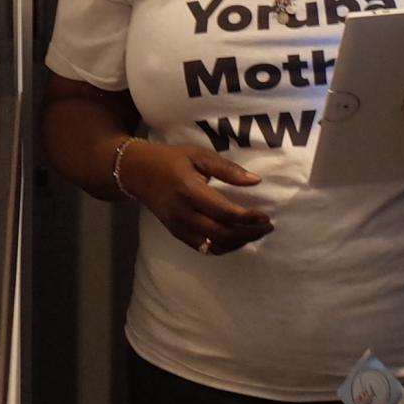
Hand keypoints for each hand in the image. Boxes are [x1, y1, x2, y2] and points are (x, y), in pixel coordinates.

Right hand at [117, 141, 272, 254]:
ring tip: (255, 233)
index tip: (265, 216)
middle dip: (248, 233)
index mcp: (188, 190)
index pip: (223, 212)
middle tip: (266, 227)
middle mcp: (182, 213)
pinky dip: (223, 246)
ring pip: (214, 245)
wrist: (136, 172)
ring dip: (238, 243)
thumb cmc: (170, 159)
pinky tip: (236, 238)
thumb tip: (256, 181)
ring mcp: (178, 226)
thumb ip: (227, 169)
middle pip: (221, 233)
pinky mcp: (176, 233)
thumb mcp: (198, 155)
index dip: (247, 218)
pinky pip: (204, 248)